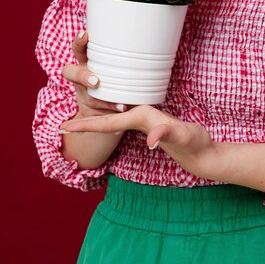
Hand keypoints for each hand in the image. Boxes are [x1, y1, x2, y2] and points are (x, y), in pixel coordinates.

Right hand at [60, 104, 217, 179]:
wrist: (204, 149)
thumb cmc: (196, 143)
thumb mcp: (185, 137)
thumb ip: (168, 135)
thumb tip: (151, 140)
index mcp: (142, 115)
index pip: (108, 122)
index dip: (87, 125)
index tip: (66, 126)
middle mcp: (140, 114)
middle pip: (105, 119)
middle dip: (83, 122)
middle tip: (60, 126)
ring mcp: (143, 120)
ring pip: (111, 121)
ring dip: (92, 123)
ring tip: (71, 127)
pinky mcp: (146, 126)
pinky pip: (119, 125)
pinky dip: (105, 127)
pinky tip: (99, 127)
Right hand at [62, 30, 126, 121]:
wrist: (108, 106)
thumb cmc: (118, 77)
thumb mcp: (119, 65)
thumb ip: (127, 57)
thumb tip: (153, 44)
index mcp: (87, 61)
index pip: (78, 49)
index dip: (78, 42)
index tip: (85, 34)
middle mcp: (82, 76)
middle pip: (71, 72)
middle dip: (82, 76)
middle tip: (96, 81)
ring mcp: (83, 95)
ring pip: (88, 97)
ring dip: (103, 101)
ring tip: (121, 105)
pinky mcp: (89, 111)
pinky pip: (97, 113)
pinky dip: (112, 112)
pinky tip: (124, 110)